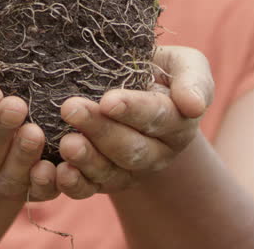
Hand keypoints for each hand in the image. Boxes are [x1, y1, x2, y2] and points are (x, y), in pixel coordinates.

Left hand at [54, 46, 214, 198]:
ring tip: (66, 143)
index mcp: (178, 122)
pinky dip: (75, 185)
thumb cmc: (159, 70)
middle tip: (71, 109)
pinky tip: (60, 173)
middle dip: (101, 130)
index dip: (133, 110)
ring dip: (86, 159)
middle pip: (131, 148)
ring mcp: (131, 171)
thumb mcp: (184, 64)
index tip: (108, 100)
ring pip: (110, 171)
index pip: (157, 117)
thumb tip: (193, 106)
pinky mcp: (105, 181)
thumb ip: (193, 80)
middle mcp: (158, 153)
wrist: (135, 85)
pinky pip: (91, 189)